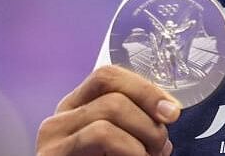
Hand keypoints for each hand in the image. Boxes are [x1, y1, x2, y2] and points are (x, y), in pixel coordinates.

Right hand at [36, 65, 180, 155]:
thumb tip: (168, 111)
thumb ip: (136, 126)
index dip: (145, 88)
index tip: (171, 111)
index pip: (108, 76)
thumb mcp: (123, 147)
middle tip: (160, 146)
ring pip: (109, 113)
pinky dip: (131, 150)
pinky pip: (101, 135)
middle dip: (148, 120)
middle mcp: (59, 120)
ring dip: (142, 137)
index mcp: (77, 110)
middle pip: (113, 96)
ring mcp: (52, 141)